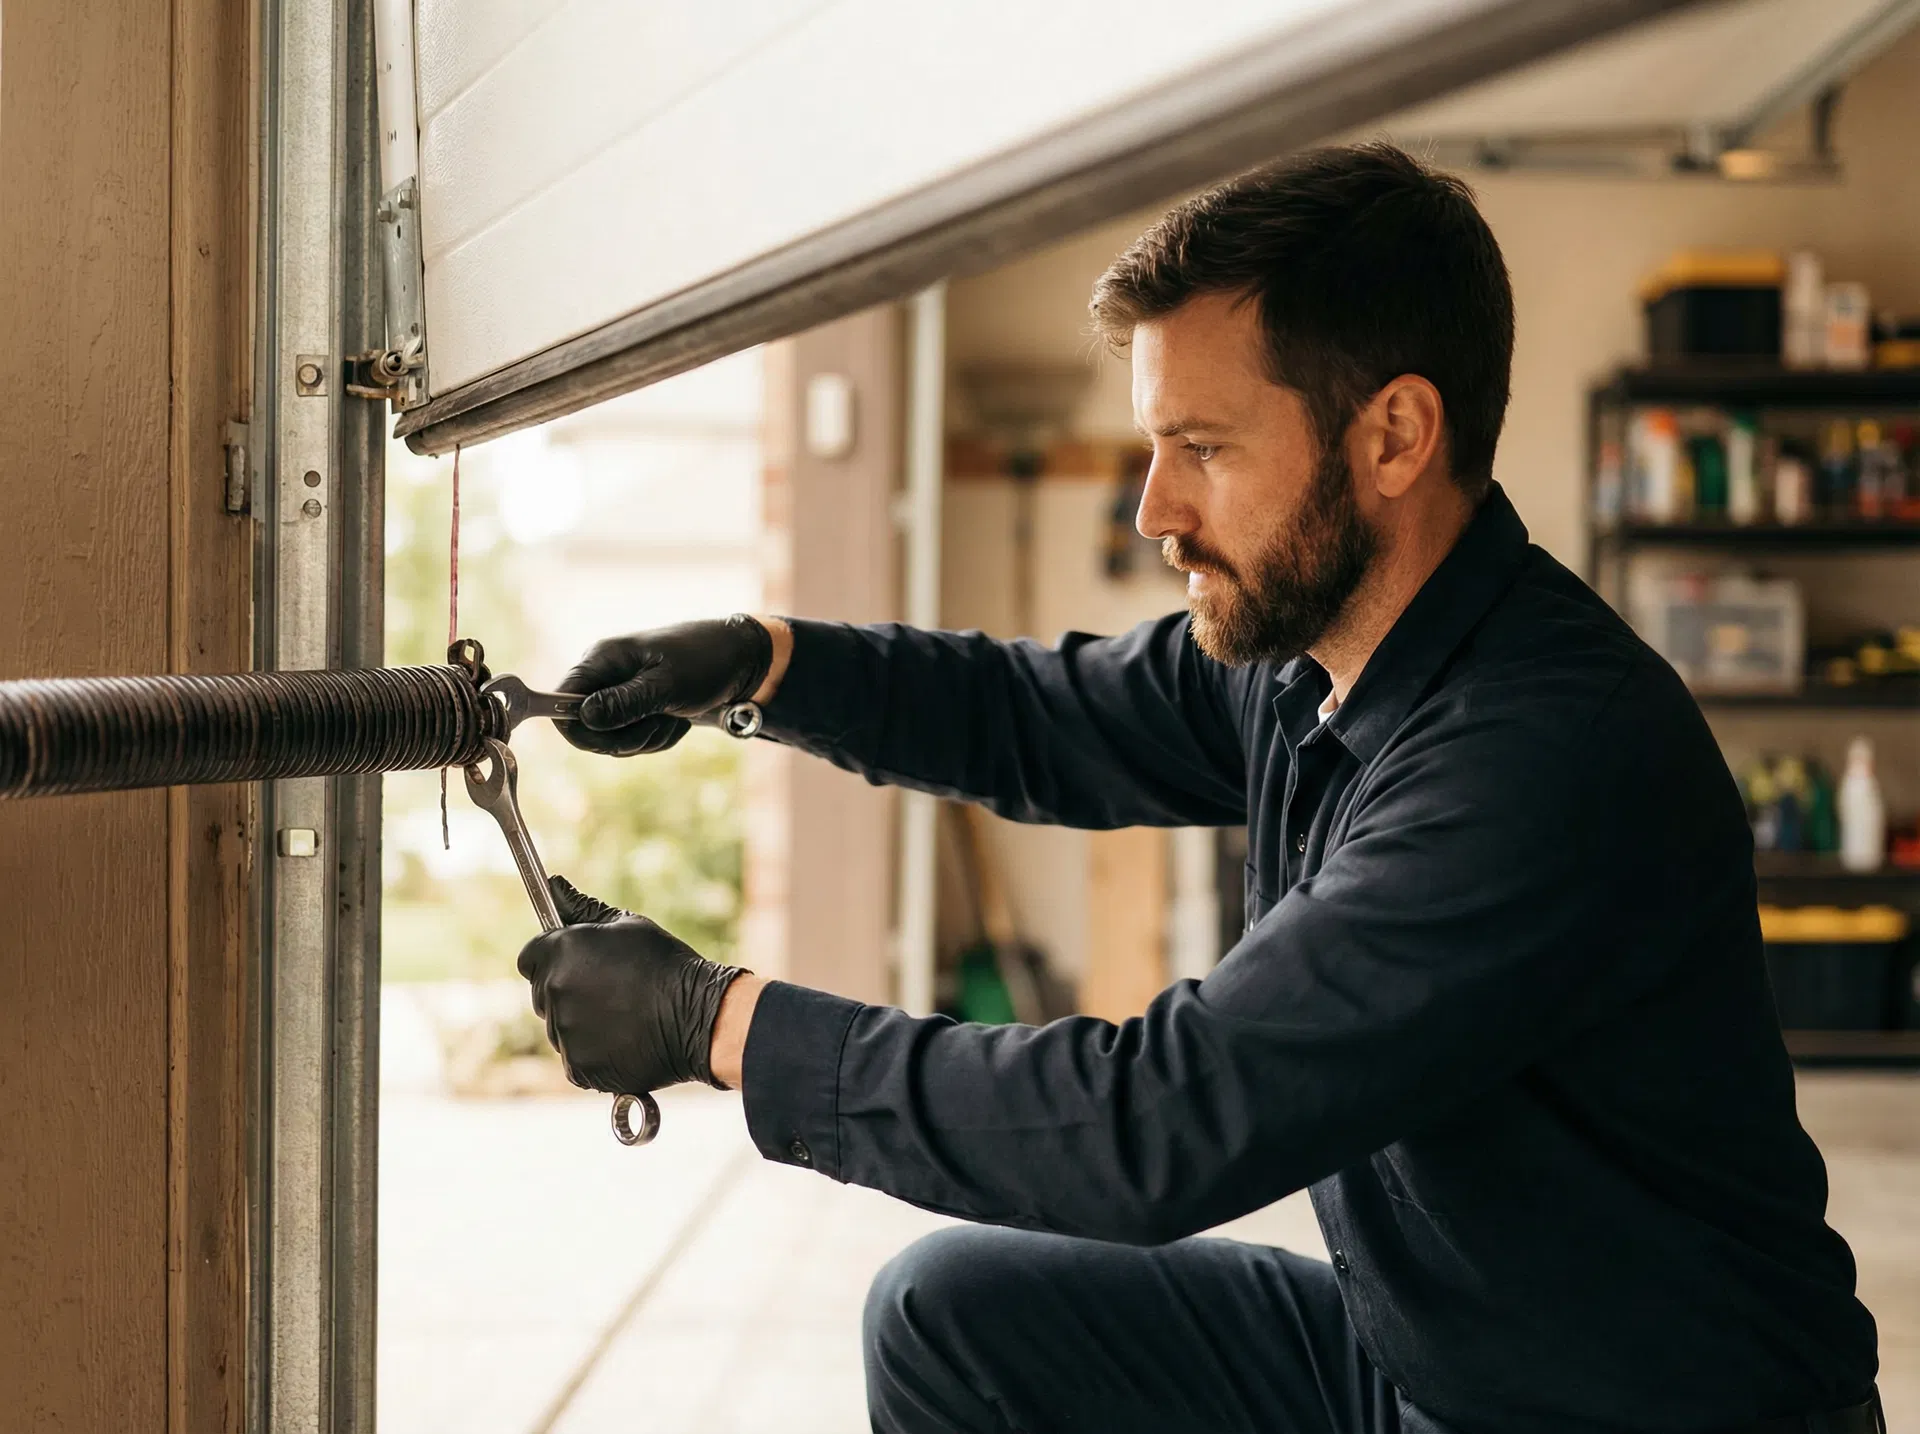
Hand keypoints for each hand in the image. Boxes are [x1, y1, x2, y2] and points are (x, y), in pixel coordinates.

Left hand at [517, 876, 747, 1093]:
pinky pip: (575, 1058)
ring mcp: (564, 1033)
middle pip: (544, 993)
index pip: (530, 957)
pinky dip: (594, 1053)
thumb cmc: (666, 964)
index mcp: (561, 952)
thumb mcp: (628, 926)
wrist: (699, 1016)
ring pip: (560, 1027)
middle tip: (611, 990)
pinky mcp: (578, 1067)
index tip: (575, 964)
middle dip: (567, 990)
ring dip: (581, 1022)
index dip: (550, 959)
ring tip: (624, 1016)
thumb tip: (555, 884)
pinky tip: (625, 1040)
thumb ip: (584, 909)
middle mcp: (555, 991)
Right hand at [556, 614, 774, 756]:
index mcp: (602, 659)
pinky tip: (678, 719)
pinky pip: (634, 740)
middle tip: (659, 723)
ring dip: (647, 738)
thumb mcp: (667, 685)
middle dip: (624, 738)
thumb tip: (583, 717)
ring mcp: (620, 695)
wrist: (742, 662)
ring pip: (613, 740)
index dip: (577, 728)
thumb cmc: (706, 663)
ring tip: (675, 716)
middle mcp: (604, 676)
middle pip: (586, 729)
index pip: (559, 699)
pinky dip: (658, 738)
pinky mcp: (636, 710)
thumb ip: (625, 703)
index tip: (610, 741)